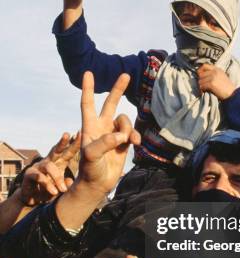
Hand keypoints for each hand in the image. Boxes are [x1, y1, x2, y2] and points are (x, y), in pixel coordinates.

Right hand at [20, 133, 80, 205]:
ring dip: (57, 178)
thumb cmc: (49, 190)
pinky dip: (48, 185)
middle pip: (56, 150)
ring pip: (49, 166)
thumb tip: (70, 181)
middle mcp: (49, 161)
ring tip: (63, 190)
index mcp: (59, 162)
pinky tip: (54, 192)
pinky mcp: (30, 174)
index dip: (74, 144)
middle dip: (62, 142)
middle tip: (67, 134)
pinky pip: (40, 177)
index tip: (80, 134)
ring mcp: (38, 167)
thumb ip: (66, 184)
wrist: (32, 198)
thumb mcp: (60, 187)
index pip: (68, 152)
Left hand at [77, 72, 140, 195]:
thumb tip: (120, 135)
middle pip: (110, 104)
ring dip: (128, 129)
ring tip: (127, 141)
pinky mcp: (123, 143)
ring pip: (125, 121)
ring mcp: (113, 134)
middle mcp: (101, 127)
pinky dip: (135, 136)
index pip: (88, 104)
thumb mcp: (91, 157)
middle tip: (125, 75)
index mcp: (90, 127)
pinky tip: (135, 143)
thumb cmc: (89, 170)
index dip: (88, 89)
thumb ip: (103, 144)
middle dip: (118, 90)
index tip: (88, 73)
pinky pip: (132, 133)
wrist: (98, 184)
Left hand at [197, 64, 235, 99]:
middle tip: (203, 85)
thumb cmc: (226, 86)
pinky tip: (205, 91)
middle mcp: (214, 72)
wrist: (231, 93)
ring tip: (205, 89)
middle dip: (201, 80)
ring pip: (200, 81)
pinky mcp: (211, 84)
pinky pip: (202, 86)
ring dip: (201, 86)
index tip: (200, 75)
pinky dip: (202, 89)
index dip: (200, 70)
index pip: (204, 65)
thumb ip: (213, 73)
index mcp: (217, 69)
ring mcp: (213, 77)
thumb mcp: (221, 75)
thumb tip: (202, 74)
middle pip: (201, 74)